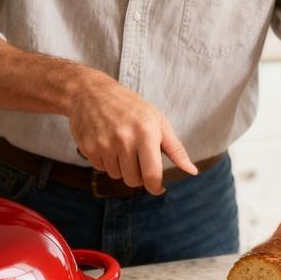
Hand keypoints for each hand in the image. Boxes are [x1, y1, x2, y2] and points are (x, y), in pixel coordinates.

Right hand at [68, 71, 196, 194]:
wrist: (91, 92)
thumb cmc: (130, 106)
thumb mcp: (158, 121)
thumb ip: (176, 149)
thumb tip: (192, 172)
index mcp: (146, 133)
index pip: (151, 175)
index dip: (156, 187)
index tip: (158, 187)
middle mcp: (124, 139)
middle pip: (133, 180)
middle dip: (138, 176)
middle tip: (138, 160)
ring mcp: (104, 144)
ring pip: (116, 175)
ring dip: (121, 168)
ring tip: (121, 147)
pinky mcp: (88, 148)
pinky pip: (101, 168)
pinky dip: (106, 162)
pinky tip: (107, 144)